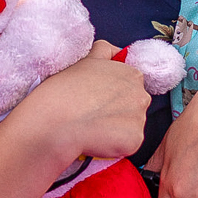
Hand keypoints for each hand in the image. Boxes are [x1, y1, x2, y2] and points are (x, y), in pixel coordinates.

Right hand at [11, 41, 151, 166]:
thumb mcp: (86, 59)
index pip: (131, 87)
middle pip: (134, 107)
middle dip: (119, 113)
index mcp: (132, 74)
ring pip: (131, 127)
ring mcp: (139, 119)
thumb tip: (119, 52)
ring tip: (93, 128)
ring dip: (116, 130)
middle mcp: (141, 95)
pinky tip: (97, 140)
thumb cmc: (65, 90)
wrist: (56, 120)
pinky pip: (128, 145)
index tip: (98, 101)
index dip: (113, 96)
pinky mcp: (134, 140)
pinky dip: (115, 146)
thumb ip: (106, 51)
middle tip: (94, 115)